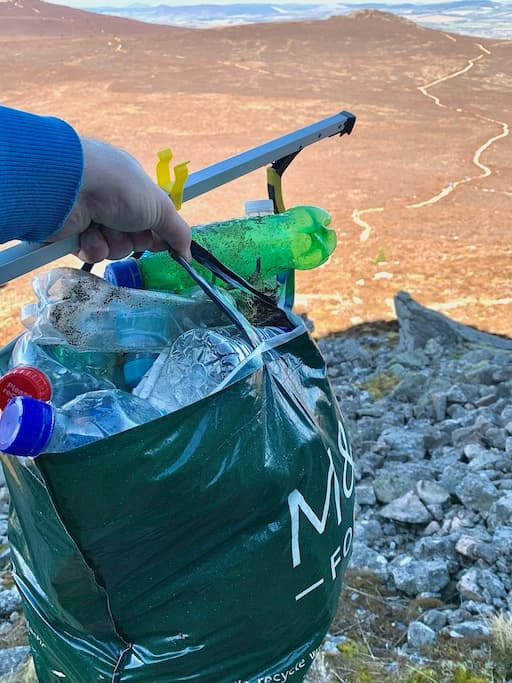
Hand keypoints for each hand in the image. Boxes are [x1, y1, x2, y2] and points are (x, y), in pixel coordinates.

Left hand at [51, 138, 191, 262]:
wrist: (71, 187)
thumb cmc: (119, 187)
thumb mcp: (159, 207)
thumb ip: (178, 232)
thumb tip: (187, 253)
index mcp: (133, 188)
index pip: (152, 219)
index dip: (156, 233)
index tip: (160, 241)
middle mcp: (111, 201)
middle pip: (134, 238)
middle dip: (133, 239)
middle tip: (128, 227)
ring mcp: (92, 217)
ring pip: (114, 249)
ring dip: (112, 243)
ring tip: (103, 226)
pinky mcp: (73, 233)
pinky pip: (92, 253)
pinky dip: (93, 246)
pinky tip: (87, 233)